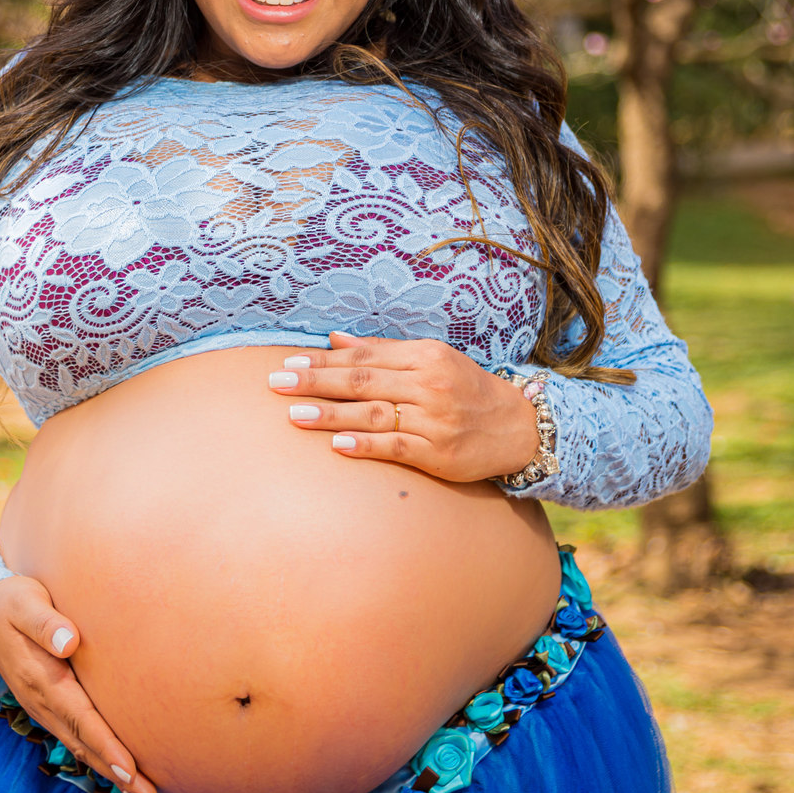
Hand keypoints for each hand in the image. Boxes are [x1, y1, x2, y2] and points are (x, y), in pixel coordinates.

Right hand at [0, 574, 158, 792]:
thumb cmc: (12, 602)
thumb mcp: (26, 604)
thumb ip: (46, 623)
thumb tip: (69, 641)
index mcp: (42, 680)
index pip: (81, 719)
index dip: (106, 745)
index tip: (130, 770)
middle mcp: (44, 703)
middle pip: (86, 745)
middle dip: (119, 775)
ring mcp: (45, 709)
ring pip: (83, 747)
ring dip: (113, 774)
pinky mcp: (50, 707)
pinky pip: (78, 738)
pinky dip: (101, 758)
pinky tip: (122, 772)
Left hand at [268, 331, 540, 484]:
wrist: (516, 427)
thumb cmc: (466, 389)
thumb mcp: (430, 359)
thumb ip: (382, 351)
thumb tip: (335, 339)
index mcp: (423, 356)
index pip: (363, 357)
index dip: (323, 360)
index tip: (288, 361)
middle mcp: (428, 384)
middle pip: (362, 382)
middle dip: (315, 381)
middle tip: (276, 382)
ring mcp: (433, 419)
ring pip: (373, 414)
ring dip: (331, 414)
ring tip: (294, 415)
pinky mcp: (439, 453)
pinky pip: (396, 447)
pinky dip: (365, 445)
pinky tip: (336, 445)